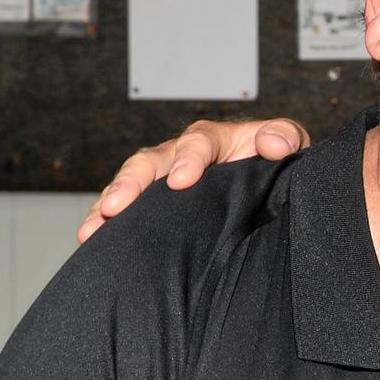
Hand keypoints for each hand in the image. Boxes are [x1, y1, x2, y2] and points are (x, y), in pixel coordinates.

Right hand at [77, 118, 308, 241]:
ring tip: (91, 229)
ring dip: (109, 205)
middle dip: (131, 183)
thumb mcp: (289, 143)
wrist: (270, 183)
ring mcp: (163, 181)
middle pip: (149, 161)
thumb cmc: (275, 162)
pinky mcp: (155, 206)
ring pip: (129, 186)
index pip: (198, 142)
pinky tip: (91, 242)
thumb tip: (274, 145)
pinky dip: (106, 224)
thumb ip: (285, 137)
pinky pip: (125, 211)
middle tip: (116, 206)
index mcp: (214, 140)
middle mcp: (181, 155)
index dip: (188, 159)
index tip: (181, 180)